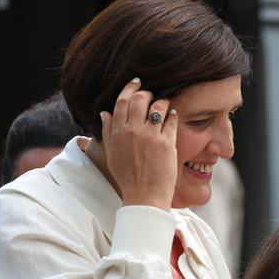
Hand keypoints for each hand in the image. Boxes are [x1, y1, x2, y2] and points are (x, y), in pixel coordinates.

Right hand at [100, 78, 178, 210]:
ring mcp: (151, 136)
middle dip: (147, 92)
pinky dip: (173, 114)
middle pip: (140, 99)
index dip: (130, 88)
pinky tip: (173, 114)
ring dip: (162, 101)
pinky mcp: (167, 143)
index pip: (122, 102)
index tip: (136, 82)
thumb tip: (105, 113)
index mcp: (117, 132)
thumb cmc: (128, 178)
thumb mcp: (112, 154)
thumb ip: (108, 132)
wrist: (144, 196)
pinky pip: (171, 120)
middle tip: (151, 94)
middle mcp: (133, 131)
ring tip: (164, 104)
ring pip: (158, 106)